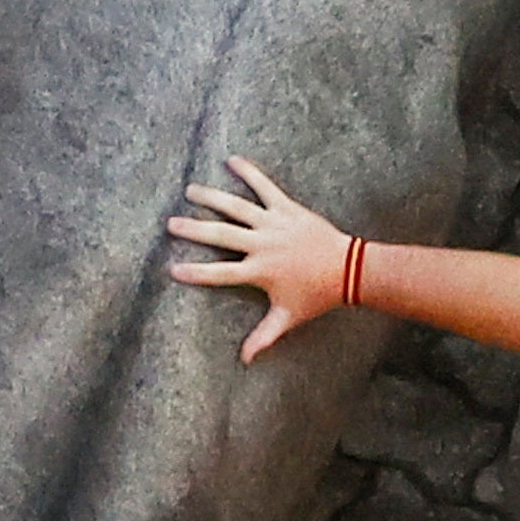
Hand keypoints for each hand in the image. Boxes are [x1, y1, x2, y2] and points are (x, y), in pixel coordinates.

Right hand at [158, 158, 356, 363]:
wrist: (348, 269)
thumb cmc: (317, 295)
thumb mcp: (287, 317)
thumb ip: (264, 336)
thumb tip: (244, 360)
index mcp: (258, 271)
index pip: (219, 273)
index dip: (195, 272)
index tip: (173, 269)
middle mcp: (262, 245)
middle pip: (220, 235)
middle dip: (193, 228)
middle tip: (171, 223)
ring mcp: (274, 224)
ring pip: (237, 207)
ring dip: (212, 197)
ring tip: (191, 190)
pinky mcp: (287, 208)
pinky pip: (265, 187)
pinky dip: (250, 173)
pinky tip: (233, 160)